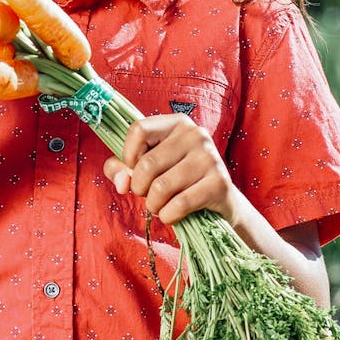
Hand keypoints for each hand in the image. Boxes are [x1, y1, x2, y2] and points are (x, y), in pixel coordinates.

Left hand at [103, 113, 237, 226]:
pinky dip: (168, 216)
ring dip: (153, 205)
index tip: (135, 170)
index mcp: (177, 123)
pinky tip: (172, 214)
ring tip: (160, 206)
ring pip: (161, 187)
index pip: (139, 130)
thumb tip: (121, 182)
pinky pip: (180, 204)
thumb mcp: (146, 169)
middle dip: (139, 188)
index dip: (128, 156)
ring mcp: (210, 157)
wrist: (219, 201)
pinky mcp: (219, 183)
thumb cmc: (176, 181)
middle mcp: (196, 134)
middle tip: (148, 195)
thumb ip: (120, 169)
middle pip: (147, 164)